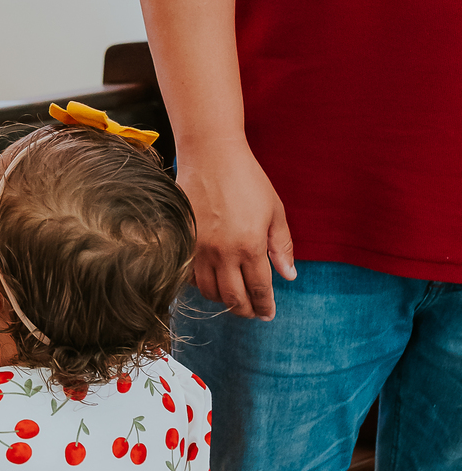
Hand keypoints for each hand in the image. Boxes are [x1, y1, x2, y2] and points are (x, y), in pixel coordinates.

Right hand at [178, 137, 295, 319]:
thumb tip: (289, 276)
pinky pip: (190, 277)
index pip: (259, 289)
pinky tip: (211, 281)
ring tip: (233, 298)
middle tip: (252, 312)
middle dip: (245, 310)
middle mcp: (223, 253)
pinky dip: (201, 285)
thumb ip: (282, 246)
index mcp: (250, 245)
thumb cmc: (247, 179)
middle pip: (233, 298)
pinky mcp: (182, 242)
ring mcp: (199, 249)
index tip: (268, 315)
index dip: (265, 306)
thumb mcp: (274, 211)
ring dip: (223, 300)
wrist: (210, 156)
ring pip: (209, 292)